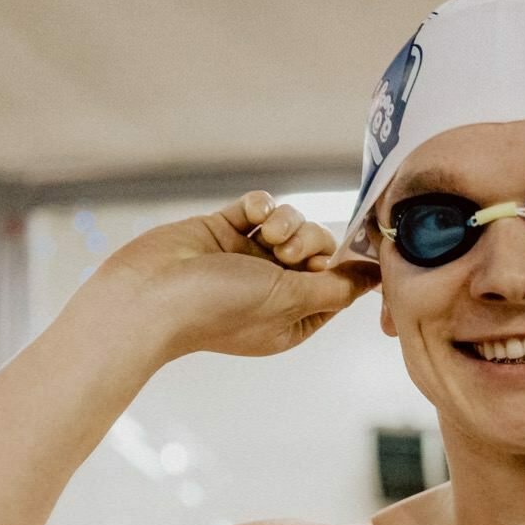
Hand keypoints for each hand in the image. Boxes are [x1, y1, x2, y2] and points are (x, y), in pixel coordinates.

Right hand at [74, 191, 378, 361]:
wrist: (148, 295)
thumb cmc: (219, 308)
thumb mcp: (292, 301)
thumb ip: (337, 287)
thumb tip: (375, 278)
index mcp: (293, 319)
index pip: (339, 286)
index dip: (349, 266)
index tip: (359, 247)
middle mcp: (272, 289)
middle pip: (319, 249)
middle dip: (312, 241)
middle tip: (288, 253)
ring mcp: (246, 259)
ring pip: (291, 224)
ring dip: (287, 223)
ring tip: (266, 236)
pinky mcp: (222, 231)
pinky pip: (258, 207)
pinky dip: (261, 206)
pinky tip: (253, 215)